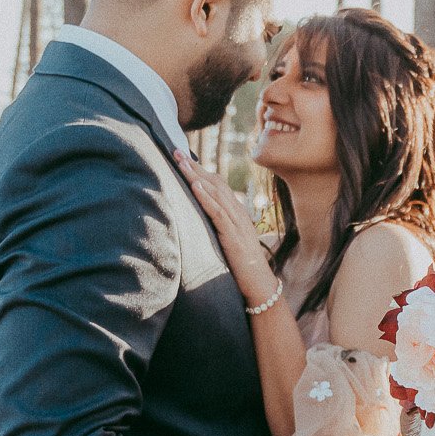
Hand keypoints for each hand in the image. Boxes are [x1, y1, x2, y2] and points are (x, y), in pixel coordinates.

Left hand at [185, 163, 278, 305]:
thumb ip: (219, 228)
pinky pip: (219, 212)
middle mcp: (238, 213)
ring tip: (181, 162)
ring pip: (216, 193)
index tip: (183, 158)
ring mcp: (237, 223)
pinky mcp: (233, 235)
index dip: (200, 170)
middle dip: (195, 167)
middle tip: (175, 151)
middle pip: (215, 183)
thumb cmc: (243, 267)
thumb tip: (202, 221)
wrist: (259, 284)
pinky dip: (206, 197)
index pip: (218, 185)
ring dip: (197, 176)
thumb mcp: (229, 242)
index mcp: (237, 214)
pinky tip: (195, 186)